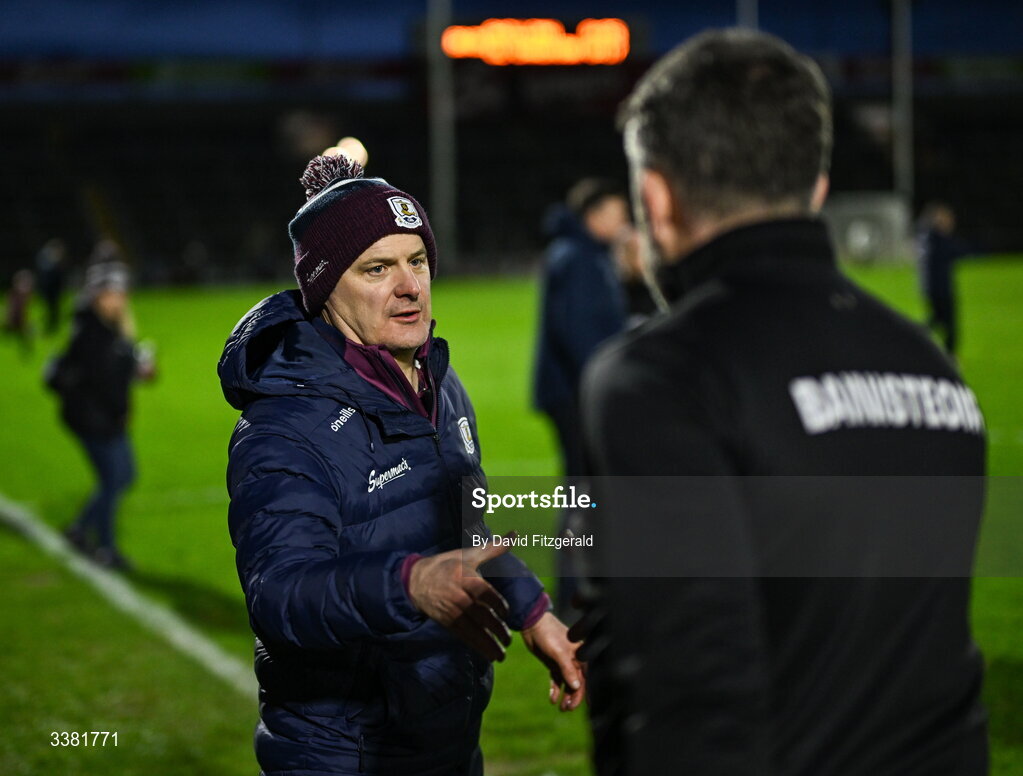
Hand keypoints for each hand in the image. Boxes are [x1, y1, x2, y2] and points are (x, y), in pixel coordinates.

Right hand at [407, 537, 512, 661]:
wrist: (417, 580)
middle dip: (497, 630)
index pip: (486, 594)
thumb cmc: (448, 564)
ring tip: (501, 655)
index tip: (507, 613)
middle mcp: (460, 597)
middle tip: (509, 639)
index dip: (499, 606)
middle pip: (482, 616)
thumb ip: (494, 548)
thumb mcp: (469, 554)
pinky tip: (488, 655)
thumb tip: (514, 534)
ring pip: (473, 631)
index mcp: (467, 578)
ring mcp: (452, 611)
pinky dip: (476, 647)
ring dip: (488, 645)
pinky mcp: (447, 622)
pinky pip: (464, 637)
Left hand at [521, 611, 585, 710]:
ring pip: (567, 683)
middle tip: (568, 709)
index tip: (590, 706)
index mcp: (581, 654)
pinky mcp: (553, 664)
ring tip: (561, 708)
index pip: (587, 676)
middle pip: (577, 682)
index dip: (588, 691)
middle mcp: (575, 659)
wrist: (532, 624)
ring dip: (565, 695)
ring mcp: (564, 662)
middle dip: (574, 696)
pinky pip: (557, 680)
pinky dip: (555, 689)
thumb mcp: (559, 653)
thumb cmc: (549, 634)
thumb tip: (577, 687)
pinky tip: (552, 699)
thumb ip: (568, 669)